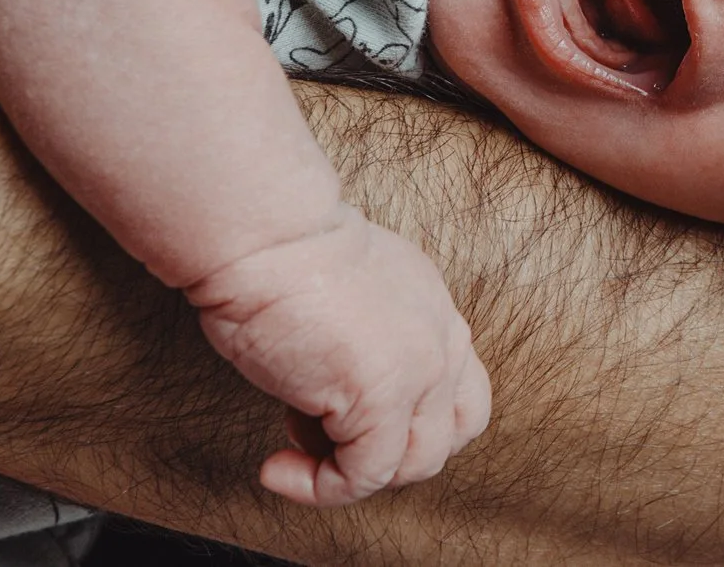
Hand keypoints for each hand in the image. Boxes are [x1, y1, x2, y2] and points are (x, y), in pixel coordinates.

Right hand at [187, 205, 491, 506]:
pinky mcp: (383, 400)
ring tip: (293, 443)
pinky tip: (275, 470)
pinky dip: (318, 488)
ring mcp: (421, 372)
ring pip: (415, 463)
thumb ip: (366, 340)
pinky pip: (364, 476)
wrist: (267, 236)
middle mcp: (442, 340)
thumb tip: (336, 396)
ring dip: (353, 471)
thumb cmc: (279, 256)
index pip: (456, 391)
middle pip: (453, 432)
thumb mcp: (348, 297)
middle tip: (331, 441)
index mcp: (435, 310)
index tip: (344, 415)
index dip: (409, 421)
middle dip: (394, 453)